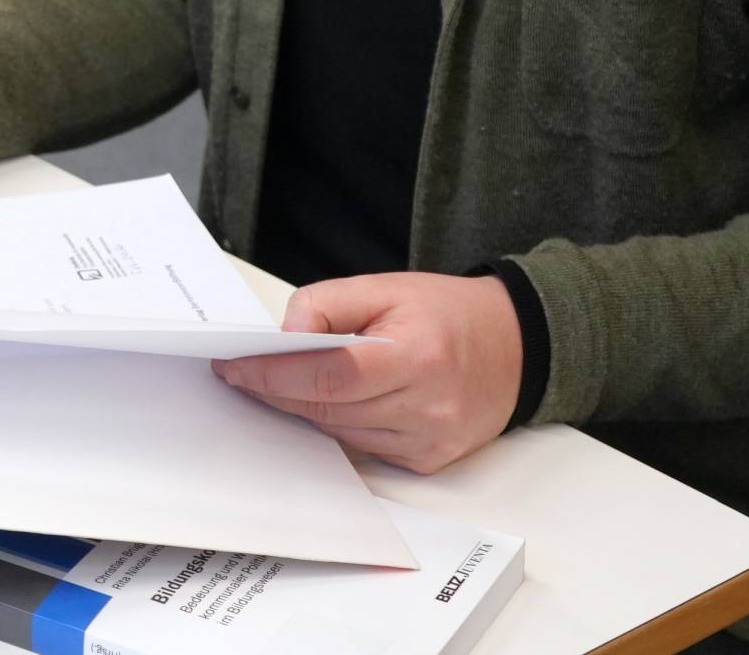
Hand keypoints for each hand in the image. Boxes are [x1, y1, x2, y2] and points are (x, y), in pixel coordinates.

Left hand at [216, 272, 523, 475]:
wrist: (514, 348)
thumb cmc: (447, 313)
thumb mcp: (385, 286)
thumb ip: (327, 304)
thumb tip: (281, 339)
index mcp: (419, 355)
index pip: (331, 376)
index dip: (275, 375)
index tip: (234, 367)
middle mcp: (428, 406)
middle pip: (329, 408)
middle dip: (278, 391)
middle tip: (242, 372)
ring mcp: (431, 440)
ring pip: (340, 432)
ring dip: (304, 410)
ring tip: (276, 383)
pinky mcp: (429, 461)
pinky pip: (363, 447)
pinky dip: (338, 424)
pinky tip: (326, 402)